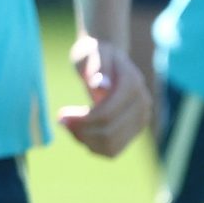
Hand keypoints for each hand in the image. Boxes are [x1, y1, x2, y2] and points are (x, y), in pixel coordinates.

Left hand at [58, 34, 151, 157]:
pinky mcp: (134, 130)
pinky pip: (112, 150)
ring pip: (111, 146)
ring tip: (69, 126)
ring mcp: (141, 119)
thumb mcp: (91, 52)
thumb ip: (97, 66)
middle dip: (80, 131)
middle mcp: (142, 103)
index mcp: (133, 83)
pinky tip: (79, 132)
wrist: (108, 59)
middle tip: (61, 120)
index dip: (82, 120)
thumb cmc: (95, 54)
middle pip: (109, 132)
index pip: (107, 114)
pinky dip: (92, 146)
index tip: (60, 115)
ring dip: (85, 141)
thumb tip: (101, 85)